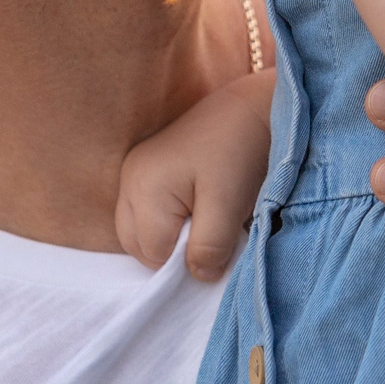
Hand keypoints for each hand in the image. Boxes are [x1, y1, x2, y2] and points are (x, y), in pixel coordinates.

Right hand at [113, 73, 274, 280]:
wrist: (254, 107)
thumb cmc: (241, 152)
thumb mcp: (228, 205)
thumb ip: (209, 246)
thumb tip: (197, 276)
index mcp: (144, 187)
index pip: (153, 254)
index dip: (186, 261)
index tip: (219, 246)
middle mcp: (130, 179)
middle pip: (139, 245)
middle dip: (173, 253)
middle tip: (213, 236)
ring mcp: (135, 171)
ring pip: (141, 231)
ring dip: (171, 238)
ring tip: (207, 222)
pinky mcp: (148, 168)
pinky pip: (148, 213)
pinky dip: (170, 222)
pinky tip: (198, 211)